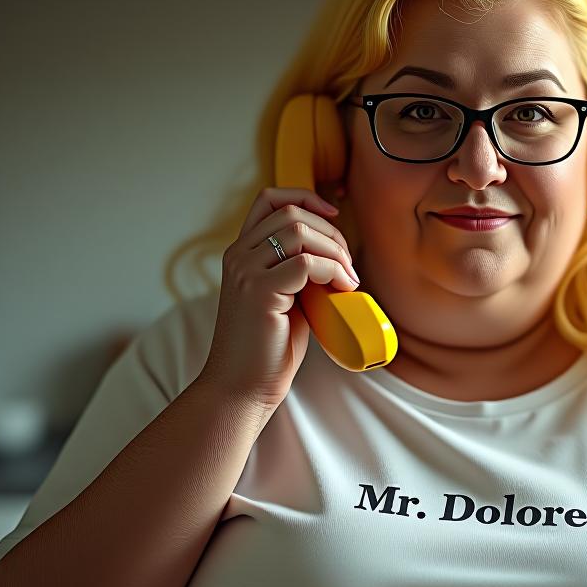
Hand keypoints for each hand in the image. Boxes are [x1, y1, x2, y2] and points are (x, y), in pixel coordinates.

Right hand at [199, 186, 359, 413]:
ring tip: (348, 280)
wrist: (243, 387)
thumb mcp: (286, 298)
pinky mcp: (259, 292)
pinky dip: (333, 271)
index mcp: (241, 253)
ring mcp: (245, 272)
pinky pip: (307, 263)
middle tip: (348, 265)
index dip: (304, 198)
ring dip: (335, 251)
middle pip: (291, 213)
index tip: (333, 215)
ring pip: (300, 232)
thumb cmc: (268, 349)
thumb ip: (299, 272)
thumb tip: (337, 257)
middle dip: (331, 232)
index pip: (269, 199)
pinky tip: (343, 289)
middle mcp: (238, 256)